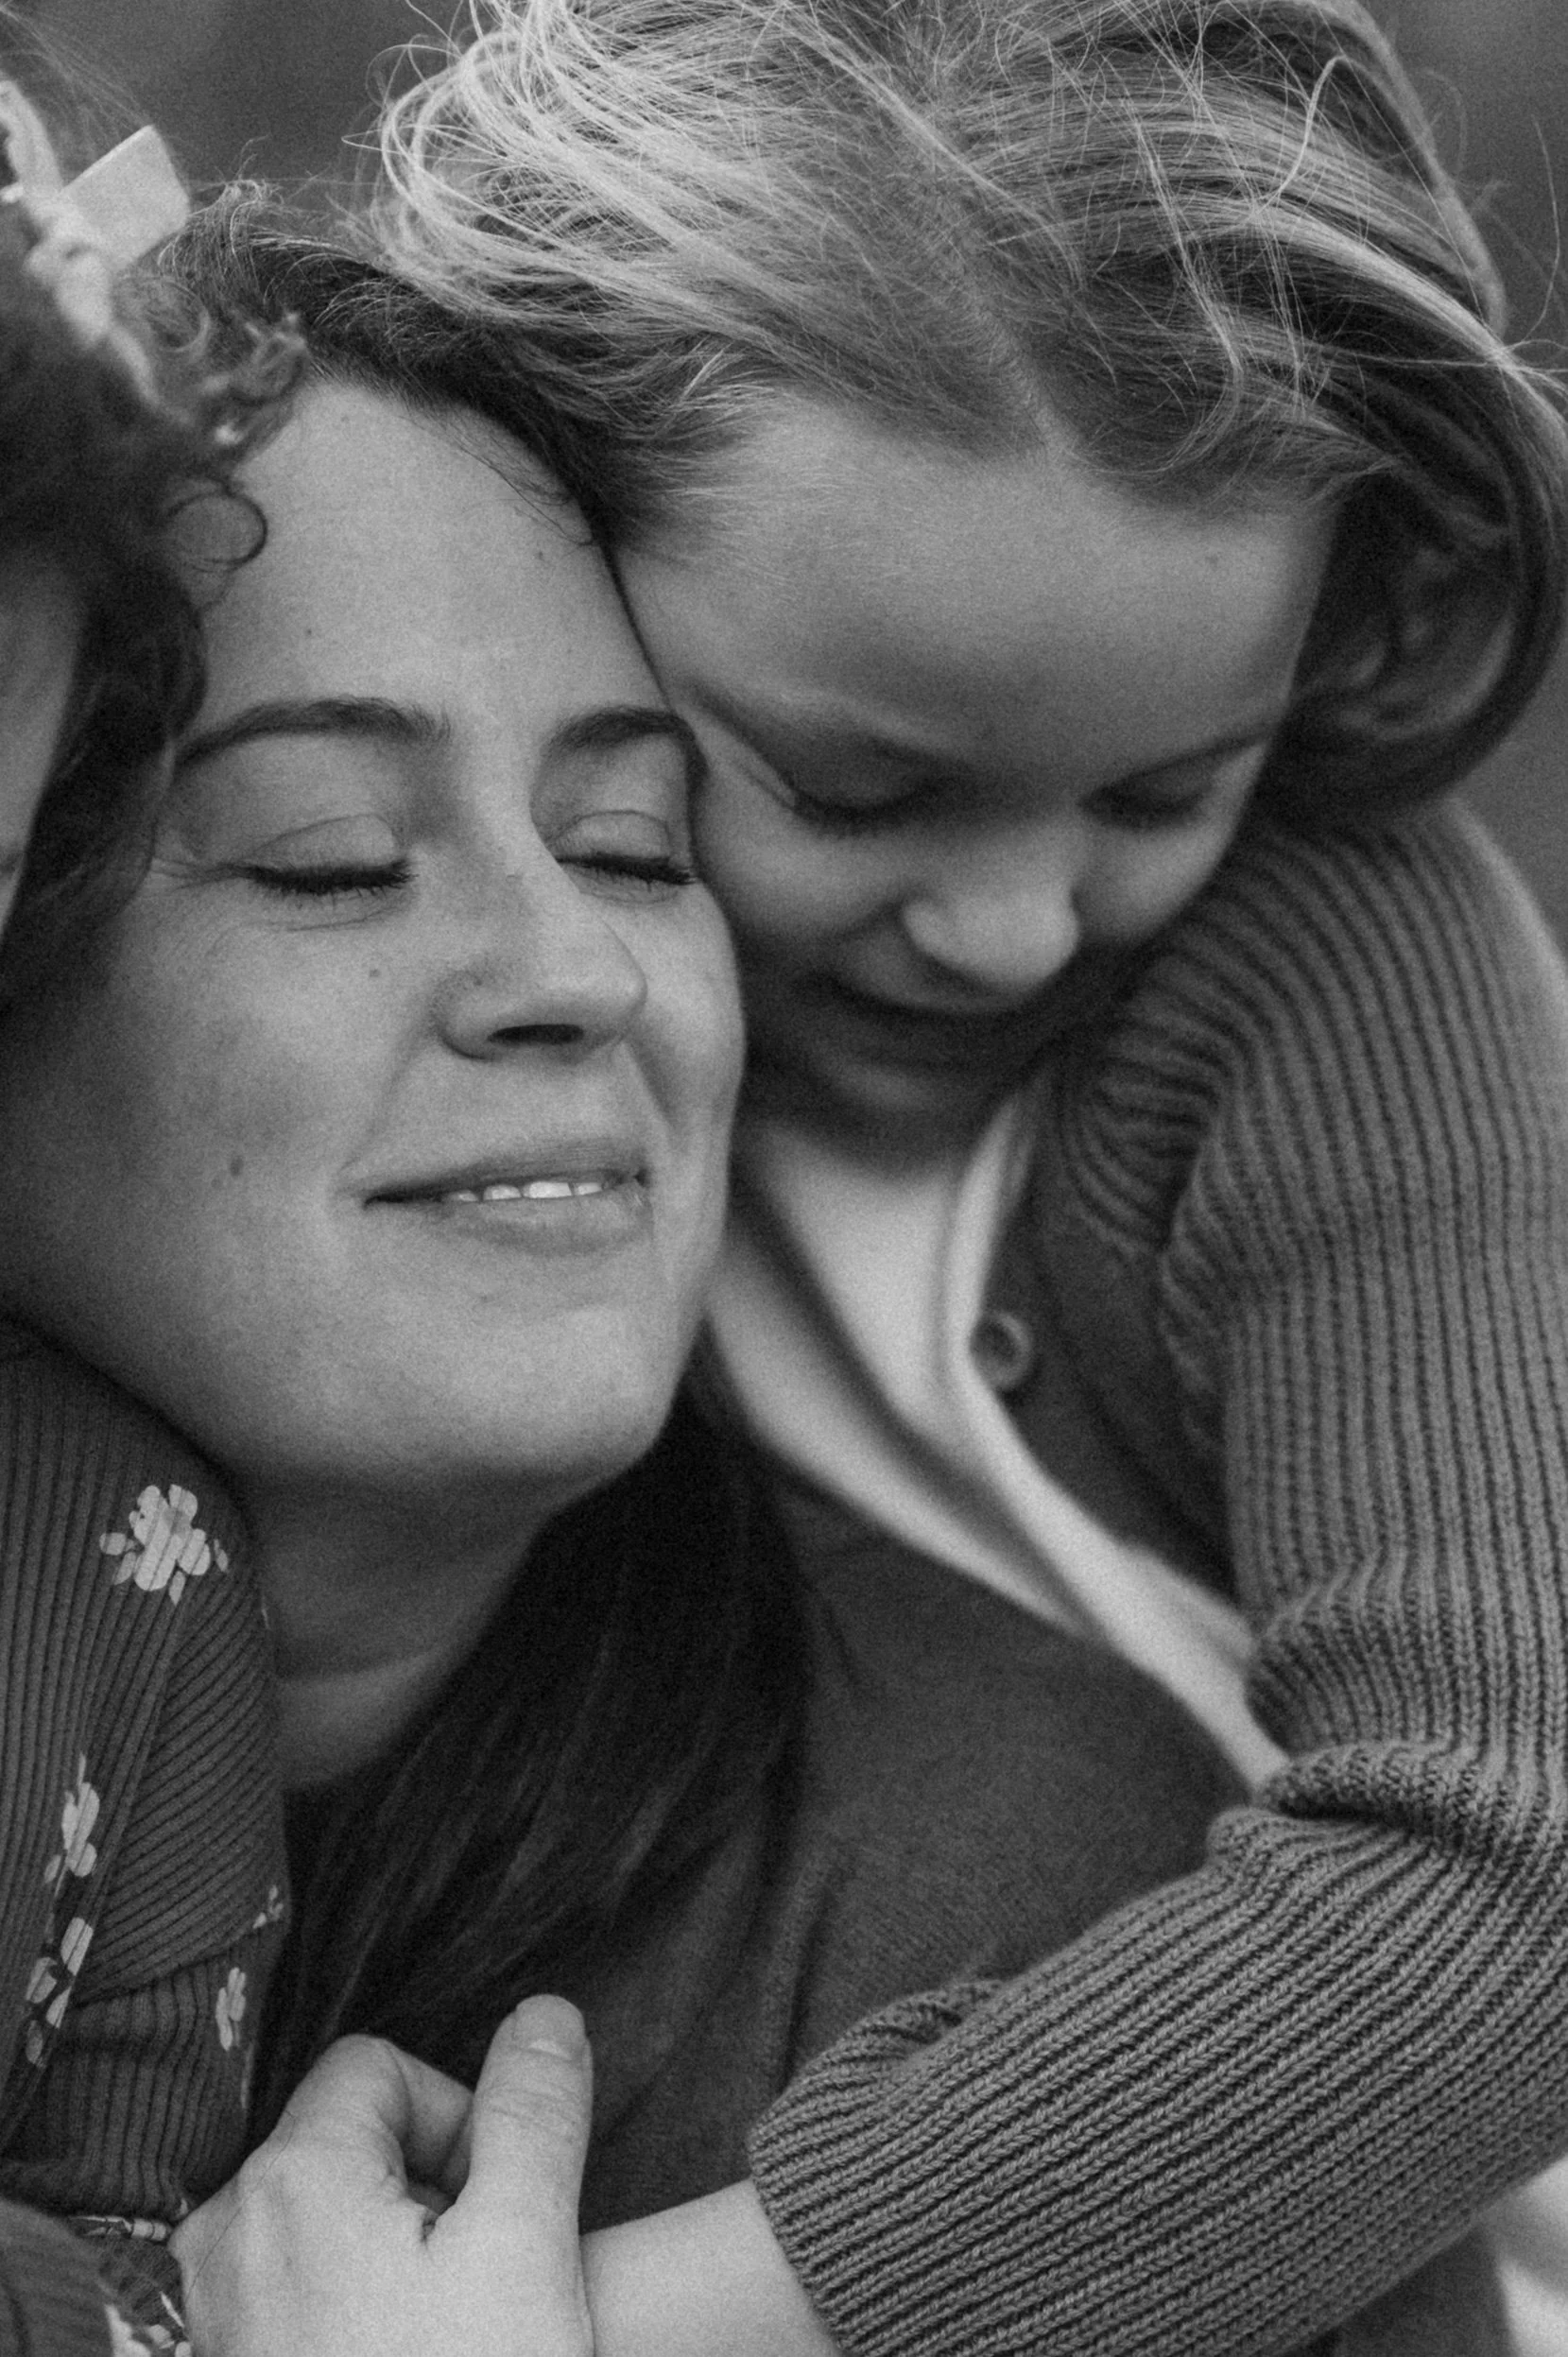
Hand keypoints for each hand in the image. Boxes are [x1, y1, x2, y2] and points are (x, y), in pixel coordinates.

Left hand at [173, 1994, 593, 2356]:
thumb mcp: (525, 2248)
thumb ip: (536, 2112)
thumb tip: (547, 2014)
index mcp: (293, 2178)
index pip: (380, 2067)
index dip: (459, 2114)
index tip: (497, 2203)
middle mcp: (229, 2231)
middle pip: (348, 2140)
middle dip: (430, 2185)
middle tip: (483, 2276)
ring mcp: (216, 2308)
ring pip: (326, 2216)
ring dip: (398, 2249)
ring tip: (447, 2331)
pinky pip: (297, 2286)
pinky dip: (356, 2302)